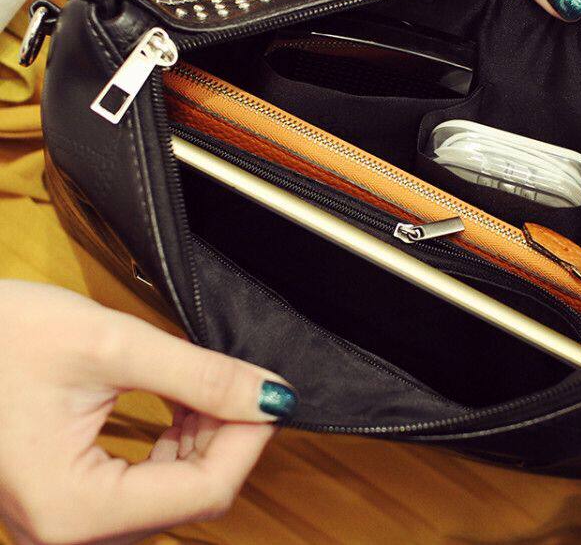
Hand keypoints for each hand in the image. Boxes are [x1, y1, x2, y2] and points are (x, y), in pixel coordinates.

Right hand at [0, 280, 296, 543]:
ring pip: (173, 494)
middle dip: (230, 438)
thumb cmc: (0, 337)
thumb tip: (270, 395)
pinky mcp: (69, 496)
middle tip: (245, 384)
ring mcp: (67, 518)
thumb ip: (198, 374)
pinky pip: (145, 485)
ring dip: (206, 441)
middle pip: (192, 498)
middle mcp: (68, 532)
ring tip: (214, 389)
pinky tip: (186, 408)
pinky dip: (176, 446)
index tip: (272, 395)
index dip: (250, 439)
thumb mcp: (111, 346)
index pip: (204, 494)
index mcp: (74, 511)